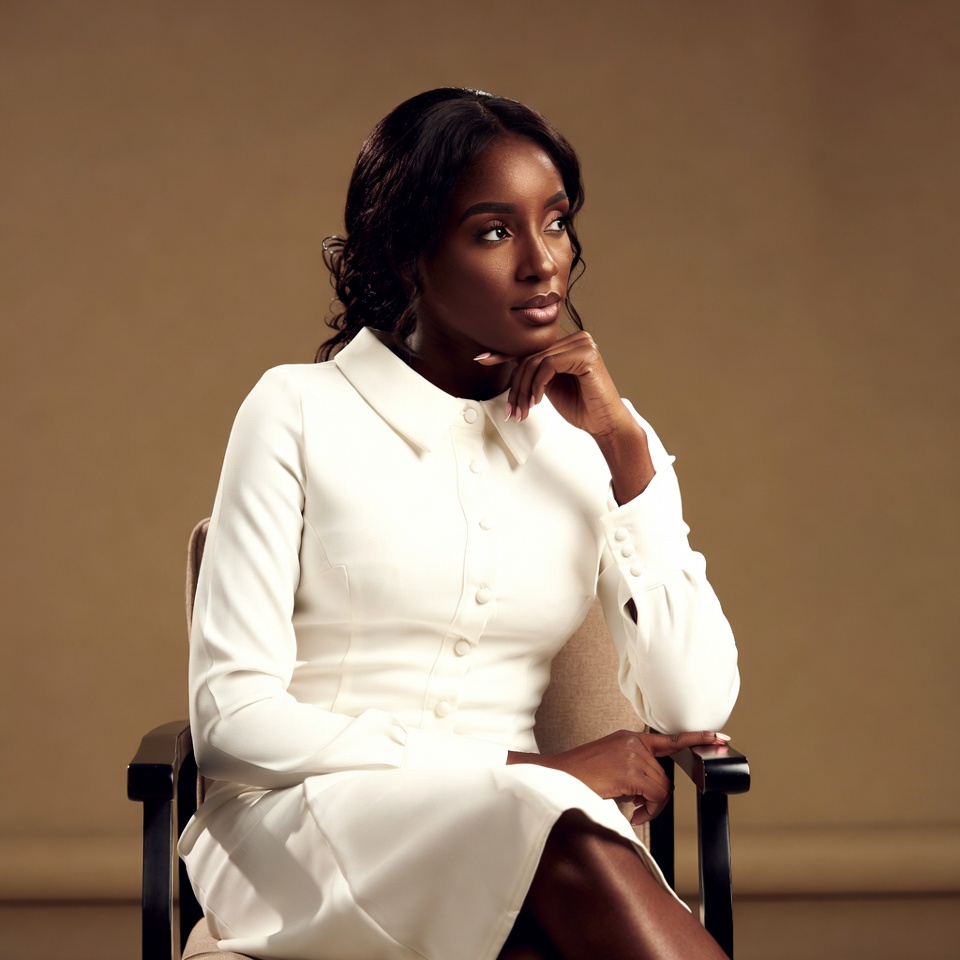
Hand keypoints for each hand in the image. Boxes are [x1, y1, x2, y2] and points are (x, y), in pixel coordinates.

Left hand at [475, 330, 629, 436]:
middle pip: (530, 356)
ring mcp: (583, 344)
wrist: (605, 423)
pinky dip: (538, 385)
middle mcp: (576, 338)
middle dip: (516, 387)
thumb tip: (509, 364)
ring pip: (536, 361)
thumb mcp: (548, 386)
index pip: (530, 347)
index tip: (481, 358)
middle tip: (512, 411)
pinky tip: (538, 401)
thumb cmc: (582, 406)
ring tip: (524, 410)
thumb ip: (534, 371)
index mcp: (567, 343)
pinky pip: (548, 365)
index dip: (503, 353)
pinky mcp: (586, 354)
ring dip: (524, 390)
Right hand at [509, 729, 729, 824]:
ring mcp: (633, 754)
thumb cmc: (580, 777)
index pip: (670, 738)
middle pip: (665, 776)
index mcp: (629, 738)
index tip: (720, 738)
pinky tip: (633, 810)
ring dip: (651, 805)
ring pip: (662, 788)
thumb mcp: (610, 766)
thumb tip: (649, 794)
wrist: (557, 779)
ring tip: (631, 808)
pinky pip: (655, 795)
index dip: (698, 738)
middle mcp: (633, 742)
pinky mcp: (631, 769)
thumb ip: (633, 771)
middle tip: (640, 809)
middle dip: (656, 797)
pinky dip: (650, 810)